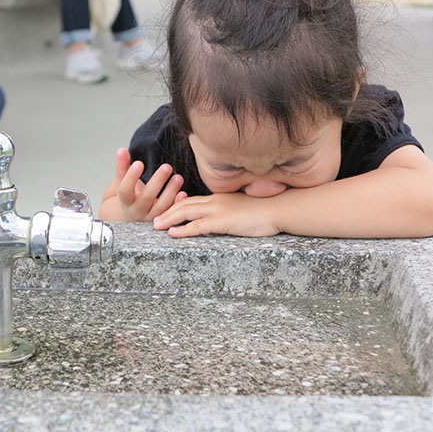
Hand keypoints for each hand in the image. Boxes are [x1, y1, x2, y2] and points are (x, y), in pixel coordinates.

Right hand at [113, 148, 186, 221]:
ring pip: (161, 206)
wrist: (136, 216)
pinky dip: (177, 203)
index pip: (125, 190)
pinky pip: (171, 213)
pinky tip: (183, 192)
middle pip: (146, 197)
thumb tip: (121, 150)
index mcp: (126, 201)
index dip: (131, 177)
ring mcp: (151, 217)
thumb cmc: (131, 196)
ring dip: (171, 191)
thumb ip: (122, 167)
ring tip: (178, 177)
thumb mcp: (123, 183)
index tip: (139, 163)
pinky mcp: (163, 221)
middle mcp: (137, 211)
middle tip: (167, 166)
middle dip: (157, 181)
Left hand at [153, 193, 280, 237]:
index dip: (176, 206)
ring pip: (187, 212)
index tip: (165, 213)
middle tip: (154, 221)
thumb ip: (229, 211)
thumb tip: (222, 219)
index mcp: (219, 198)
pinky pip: (199, 225)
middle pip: (184, 204)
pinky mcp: (223, 221)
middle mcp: (215, 201)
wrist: (278, 209)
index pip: (192, 200)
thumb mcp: (241, 208)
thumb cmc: (264, 211)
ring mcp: (218, 210)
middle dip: (167, 212)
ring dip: (169, 219)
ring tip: (156, 226)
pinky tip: (173, 233)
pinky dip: (184, 229)